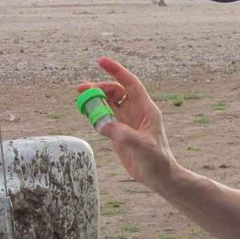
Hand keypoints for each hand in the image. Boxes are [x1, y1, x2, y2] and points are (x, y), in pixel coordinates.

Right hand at [77, 57, 177, 190]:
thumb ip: (123, 134)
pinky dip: (94, 114)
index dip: (116, 71)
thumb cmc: (157, 161)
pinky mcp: (119, 133)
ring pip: (108, 104)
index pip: (130, 83)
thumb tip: (102, 124)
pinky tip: (86, 112)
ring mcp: (127, 122)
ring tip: (80, 99)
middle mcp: (136, 112)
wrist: (159, 178)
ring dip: (95, 100)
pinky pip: (105, 118)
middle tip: (82, 90)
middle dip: (99, 88)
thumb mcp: (142, 146)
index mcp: (146, 109)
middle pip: (115, 92)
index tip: (100, 61)